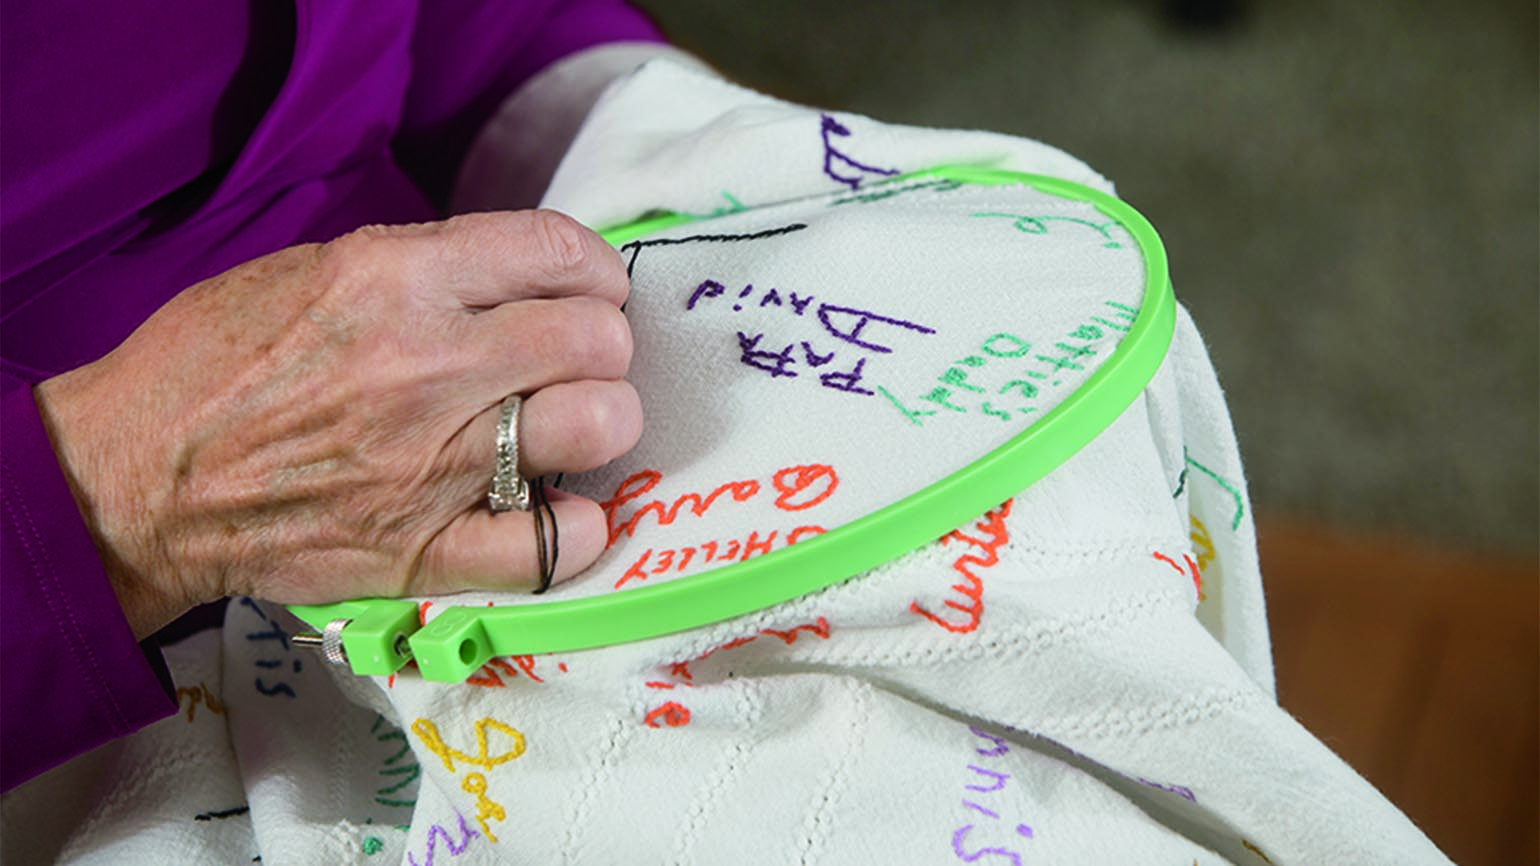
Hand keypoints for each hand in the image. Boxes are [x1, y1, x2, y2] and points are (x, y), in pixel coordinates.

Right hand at [34, 211, 641, 638]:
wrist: (135, 479)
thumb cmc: (215, 364)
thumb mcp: (315, 269)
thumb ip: (429, 270)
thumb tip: (528, 280)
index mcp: (395, 280)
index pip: (560, 253)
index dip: (595, 273)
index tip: (590, 293)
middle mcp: (426, 366)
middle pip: (595, 341)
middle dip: (601, 346)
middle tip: (573, 364)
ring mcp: (431, 464)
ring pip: (596, 425)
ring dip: (598, 423)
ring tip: (567, 429)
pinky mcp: (423, 551)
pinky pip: (553, 546)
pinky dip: (575, 531)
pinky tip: (558, 512)